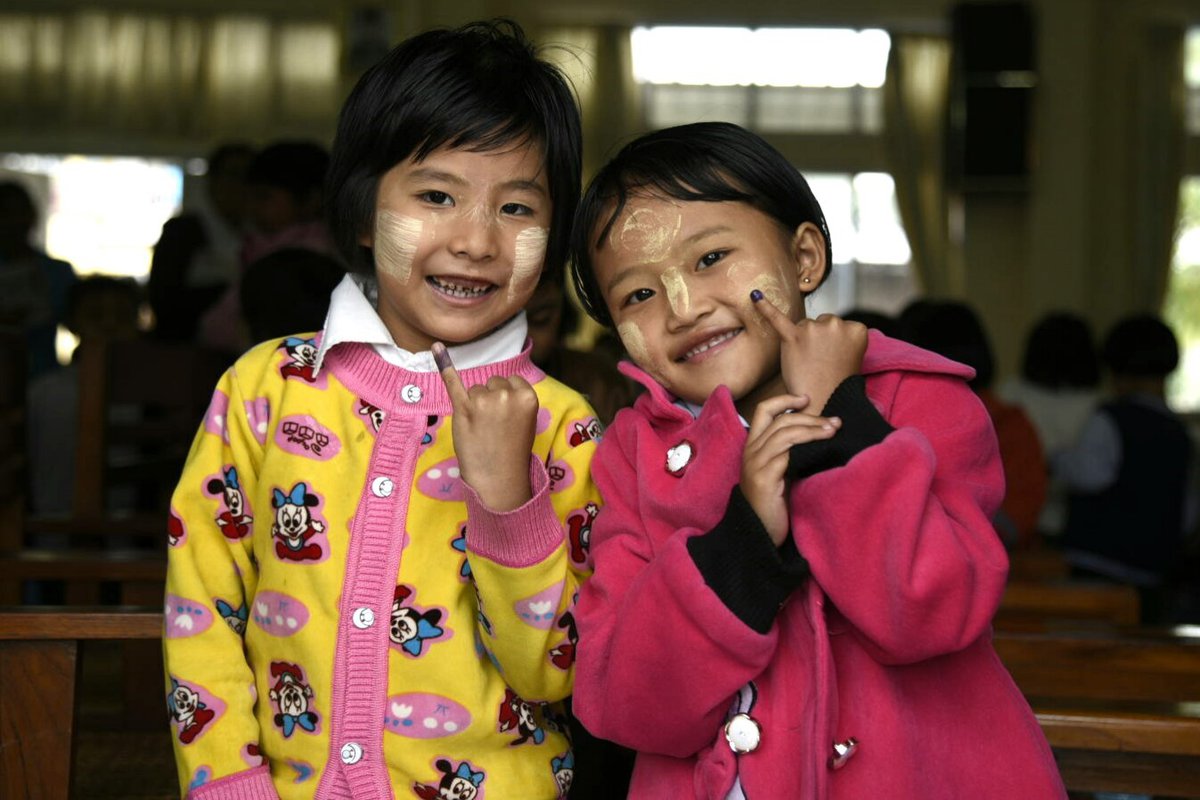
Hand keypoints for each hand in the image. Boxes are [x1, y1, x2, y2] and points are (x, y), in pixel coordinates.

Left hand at [434, 342, 538, 510]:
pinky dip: (444, 366)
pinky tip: (437, 349)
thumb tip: (494, 380)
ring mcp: (483, 400)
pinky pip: (453, 383)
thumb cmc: (512, 451)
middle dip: (490, 400)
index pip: (511, 381)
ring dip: (474, 405)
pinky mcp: (463, 409)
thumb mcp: (525, 420)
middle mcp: (506, 394)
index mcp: (527, 396)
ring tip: (481, 429)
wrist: (498, 479)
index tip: (507, 418)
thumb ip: (514, 398)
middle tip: (493, 427)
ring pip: (475, 388)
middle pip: (492, 382)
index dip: (506, 399)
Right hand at [741, 393, 840, 545]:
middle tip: (834, 422)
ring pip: (785, 434)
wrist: (759, 532)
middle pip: (781, 420)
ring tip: (833, 430)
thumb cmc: (773, 502)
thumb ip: (789, 452)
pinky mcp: (764, 478)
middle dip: (810, 417)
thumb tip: (819, 432)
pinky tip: (822, 448)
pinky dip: (806, 446)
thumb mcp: (780, 471)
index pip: (764, 411)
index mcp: (752, 446)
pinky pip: (787, 454)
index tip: (807, 399)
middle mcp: (751, 451)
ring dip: (813, 429)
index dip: (785, 400)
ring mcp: (756, 464)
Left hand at [750, 294, 867, 412]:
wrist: (825, 404)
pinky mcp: (794, 338)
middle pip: (820, 323)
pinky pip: (778, 319)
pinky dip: (765, 307)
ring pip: (804, 325)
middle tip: (818, 364)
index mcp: (857, 328)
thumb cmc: (836, 383)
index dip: (831, 344)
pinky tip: (755, 296)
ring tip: (807, 364)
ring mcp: (814, 329)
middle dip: (817, 340)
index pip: (837, 326)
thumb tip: (824, 327)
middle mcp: (837, 323)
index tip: (833, 359)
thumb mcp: (851, 356)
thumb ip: (842, 338)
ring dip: (802, 341)